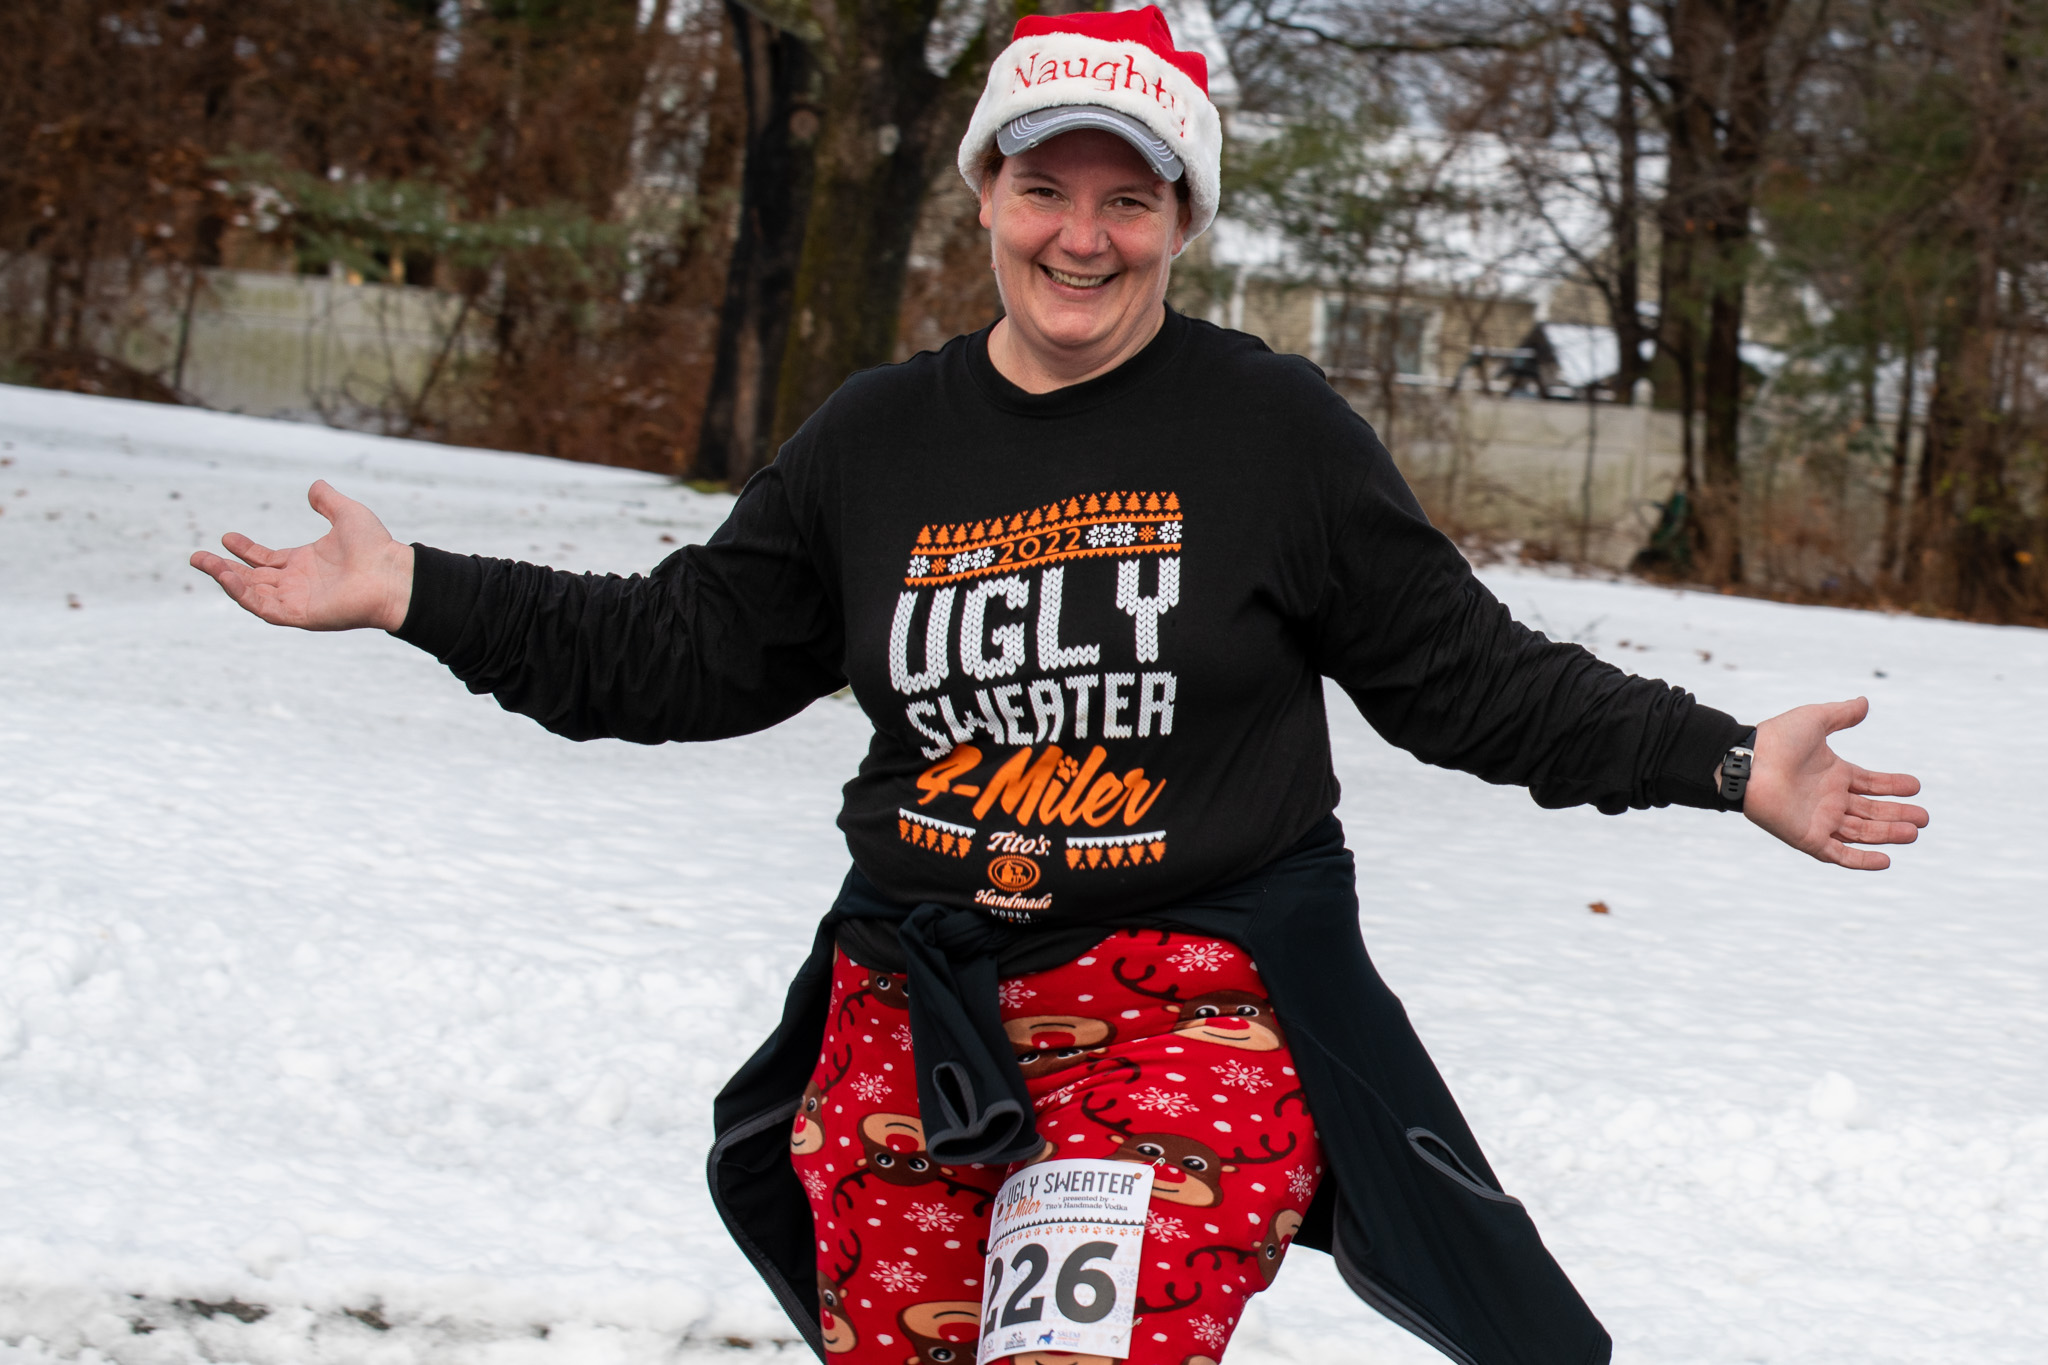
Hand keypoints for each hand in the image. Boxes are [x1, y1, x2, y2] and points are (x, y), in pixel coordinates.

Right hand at [189, 480, 414, 631]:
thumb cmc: (376, 548)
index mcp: (305, 563)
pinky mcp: (300, 615)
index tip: (226, 537)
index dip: (246, 550)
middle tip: (197, 557)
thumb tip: (314, 487)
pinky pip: (263, 607)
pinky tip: (228, 577)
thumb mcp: (347, 514)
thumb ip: (327, 501)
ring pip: (252, 593)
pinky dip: (243, 594)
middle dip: (224, 568)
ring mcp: (298, 600)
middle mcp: (298, 583)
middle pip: (252, 578)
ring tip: (205, 563)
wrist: (393, 574)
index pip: (267, 560)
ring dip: (227, 579)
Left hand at [1741, 697, 1927, 869]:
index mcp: (1833, 774)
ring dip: (1888, 833)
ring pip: (1862, 831)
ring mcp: (1819, 819)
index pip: (1870, 784)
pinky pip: (1839, 854)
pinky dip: (1861, 860)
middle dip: (1898, 814)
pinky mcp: (1808, 837)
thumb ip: (1840, 715)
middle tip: (1924, 818)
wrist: (1748, 762)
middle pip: (1871, 811)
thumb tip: (1864, 702)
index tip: (1916, 786)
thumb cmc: (1775, 740)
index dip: (1893, 786)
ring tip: (1914, 832)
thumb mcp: (1814, 720)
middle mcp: (1829, 799)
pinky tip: (1886, 860)